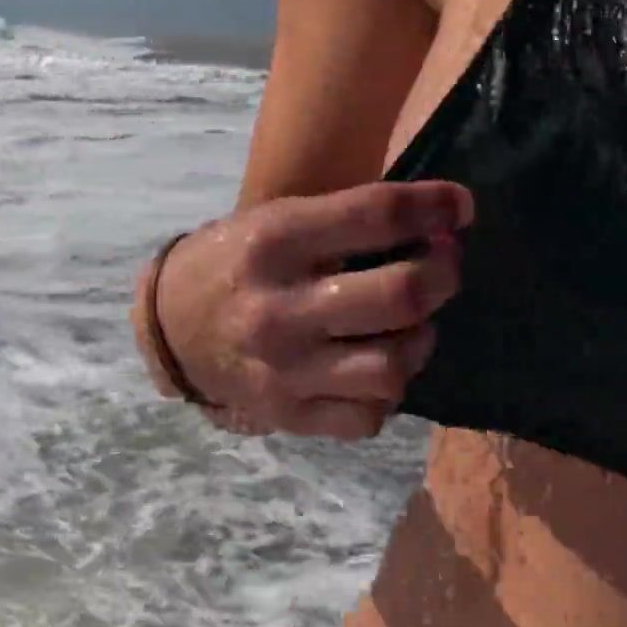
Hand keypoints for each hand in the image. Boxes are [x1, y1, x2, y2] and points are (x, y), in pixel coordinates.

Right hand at [155, 180, 473, 439]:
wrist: (168, 330)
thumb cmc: (237, 264)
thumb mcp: (276, 221)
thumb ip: (350, 220)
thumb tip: (444, 222)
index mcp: (274, 244)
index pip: (377, 216)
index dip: (435, 208)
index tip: (458, 209)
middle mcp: (278, 309)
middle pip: (400, 295)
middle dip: (442, 275)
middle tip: (442, 268)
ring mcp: (283, 370)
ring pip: (393, 366)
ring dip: (418, 342)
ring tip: (409, 327)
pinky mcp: (287, 415)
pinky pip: (368, 417)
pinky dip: (385, 395)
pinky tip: (374, 371)